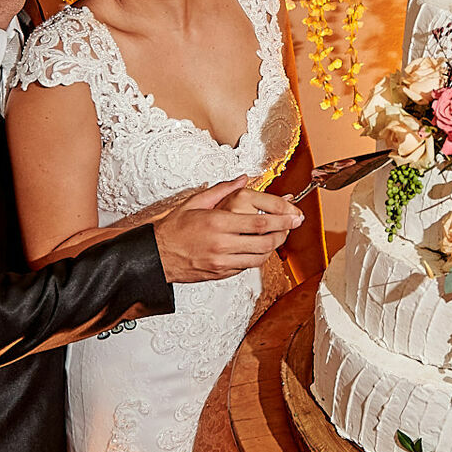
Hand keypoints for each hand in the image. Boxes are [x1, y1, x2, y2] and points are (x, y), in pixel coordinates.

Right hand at [154, 176, 305, 283]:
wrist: (157, 256)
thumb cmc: (174, 229)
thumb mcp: (195, 202)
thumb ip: (222, 190)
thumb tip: (242, 179)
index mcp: (218, 223)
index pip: (259, 223)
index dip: (282, 220)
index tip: (294, 216)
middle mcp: (222, 244)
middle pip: (265, 242)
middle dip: (284, 233)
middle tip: (293, 226)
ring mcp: (222, 262)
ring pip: (259, 257)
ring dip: (273, 247)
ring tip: (278, 235)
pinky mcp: (221, 273)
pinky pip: (247, 266)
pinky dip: (257, 257)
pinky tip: (258, 247)